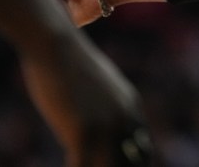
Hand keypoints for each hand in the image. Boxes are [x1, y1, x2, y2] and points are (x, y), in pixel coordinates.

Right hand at [20, 28, 152, 165]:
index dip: (128, 166)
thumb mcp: (97, 86)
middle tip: (93, 166)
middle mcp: (126, 119)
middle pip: (130, 164)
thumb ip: (105, 106)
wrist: (56, 45)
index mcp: (132, 108)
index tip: (112, 166)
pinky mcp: (85, 132)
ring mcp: (108, 127)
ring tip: (79, 165)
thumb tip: (96, 121)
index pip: (142, 152)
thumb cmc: (69, 64)